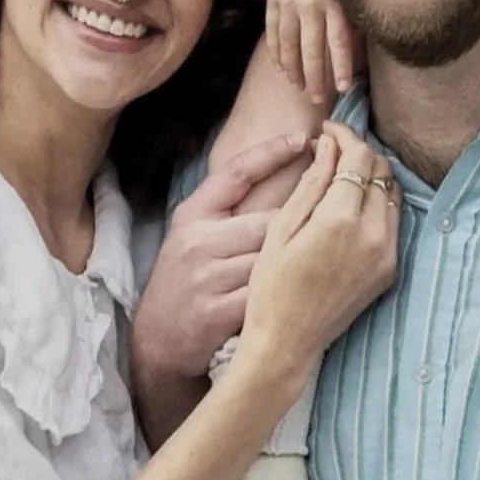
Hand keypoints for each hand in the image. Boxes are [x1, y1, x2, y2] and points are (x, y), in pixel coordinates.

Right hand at [132, 132, 310, 381]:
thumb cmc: (187, 277)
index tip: (303, 137)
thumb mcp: (195, 231)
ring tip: (311, 267)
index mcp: (193, 214)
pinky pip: (268, 296)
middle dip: (299, 228)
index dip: (271, 152)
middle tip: (323, 229)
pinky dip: (284, 297)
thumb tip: (280, 168)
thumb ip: (229, 205)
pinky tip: (294, 297)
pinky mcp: (217, 314)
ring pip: (274, 259)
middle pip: (269, 221)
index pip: (236, 172)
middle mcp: (197, 240)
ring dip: (295, 265)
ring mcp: (206, 278)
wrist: (156, 341)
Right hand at [237, 122, 398, 383]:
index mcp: (342, 219)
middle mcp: (374, 234)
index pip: (359, 156)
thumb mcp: (281, 228)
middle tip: (332, 150)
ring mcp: (387, 254)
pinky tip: (351, 204)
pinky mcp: (389, 270)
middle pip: (381, 169)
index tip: (326, 131)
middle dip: (359, 152)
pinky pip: (392, 219)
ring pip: (392, 192)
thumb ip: (312, 182)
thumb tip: (329, 144)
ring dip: (371, 175)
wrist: (286, 345)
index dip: (344, 135)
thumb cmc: (271, 286)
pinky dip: (377, 202)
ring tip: (340, 175)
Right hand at [266, 0, 360, 103]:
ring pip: (289, 45)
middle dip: (314, 78)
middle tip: (317, 99)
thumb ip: (350, 20)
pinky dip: (276, 54)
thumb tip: (356, 56)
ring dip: (293, 70)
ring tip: (298, 87)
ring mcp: (288, 2)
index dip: (340, 67)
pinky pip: (272, 33)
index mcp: (335, 2)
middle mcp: (310, 3)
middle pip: (311, 50)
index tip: (342, 88)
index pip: (338, 42)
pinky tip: (281, 69)